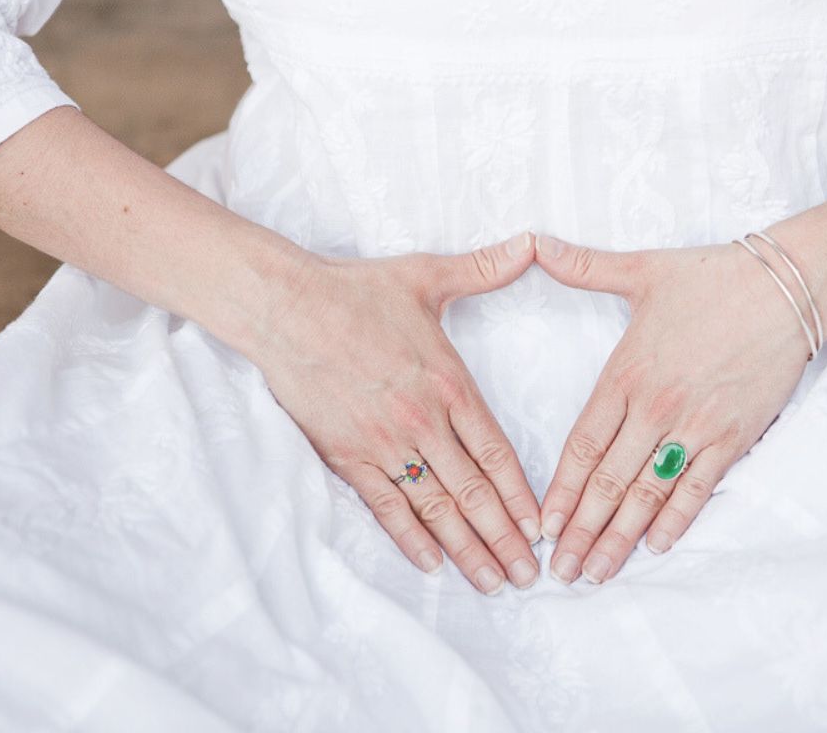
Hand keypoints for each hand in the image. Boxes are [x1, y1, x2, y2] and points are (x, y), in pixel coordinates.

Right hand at [254, 232, 541, 594]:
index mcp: (449, 384)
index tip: (541, 529)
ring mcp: (383, 443)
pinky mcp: (346, 454)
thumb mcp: (428, 276)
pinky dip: (409, 537)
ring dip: (466, 549)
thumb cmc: (356, 291)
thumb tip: (532, 243)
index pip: (496, 455)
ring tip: (492, 582)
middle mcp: (422, 422)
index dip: (521, 497)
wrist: (285, 307)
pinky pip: (384, 506)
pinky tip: (432, 563)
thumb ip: (486, 268)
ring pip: (434, 508)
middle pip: (472, 493)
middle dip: (504, 539)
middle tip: (529, 576)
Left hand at [533, 234, 811, 583]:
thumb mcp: (641, 269)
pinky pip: (699, 488)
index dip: (561, 490)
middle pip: (609, 482)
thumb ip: (582, 267)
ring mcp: (695, 426)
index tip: (543, 524)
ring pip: (648, 493)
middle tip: (559, 570)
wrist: (788, 286)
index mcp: (625, 373)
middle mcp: (655, 407)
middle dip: (581, 530)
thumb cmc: (713, 277)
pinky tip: (656, 546)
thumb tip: (533, 243)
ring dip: (620, 537)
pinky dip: (677, 519)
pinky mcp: (734, 436)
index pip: (582, 446)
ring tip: (596, 572)